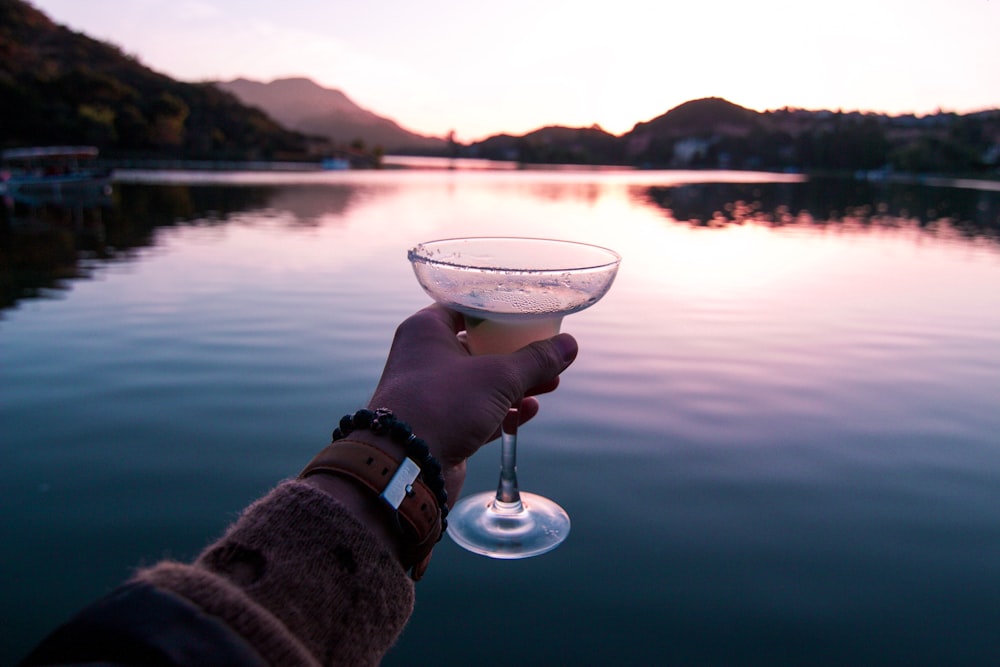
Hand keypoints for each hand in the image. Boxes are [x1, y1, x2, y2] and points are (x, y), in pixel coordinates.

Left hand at [367, 304, 577, 503]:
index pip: (466, 306)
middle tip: (548, 354)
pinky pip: (477, 412)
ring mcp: (431, 393)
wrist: (405, 466)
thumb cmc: (443, 405)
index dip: (499, 309)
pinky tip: (529, 411)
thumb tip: (569, 345)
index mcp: (426, 330)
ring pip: (480, 382)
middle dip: (516, 353)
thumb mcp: (498, 377)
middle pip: (478, 346)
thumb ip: (536, 360)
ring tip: (551, 384)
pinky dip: (503, 412)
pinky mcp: (440, 425)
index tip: (528, 312)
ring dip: (515, 384)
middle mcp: (424, 357)